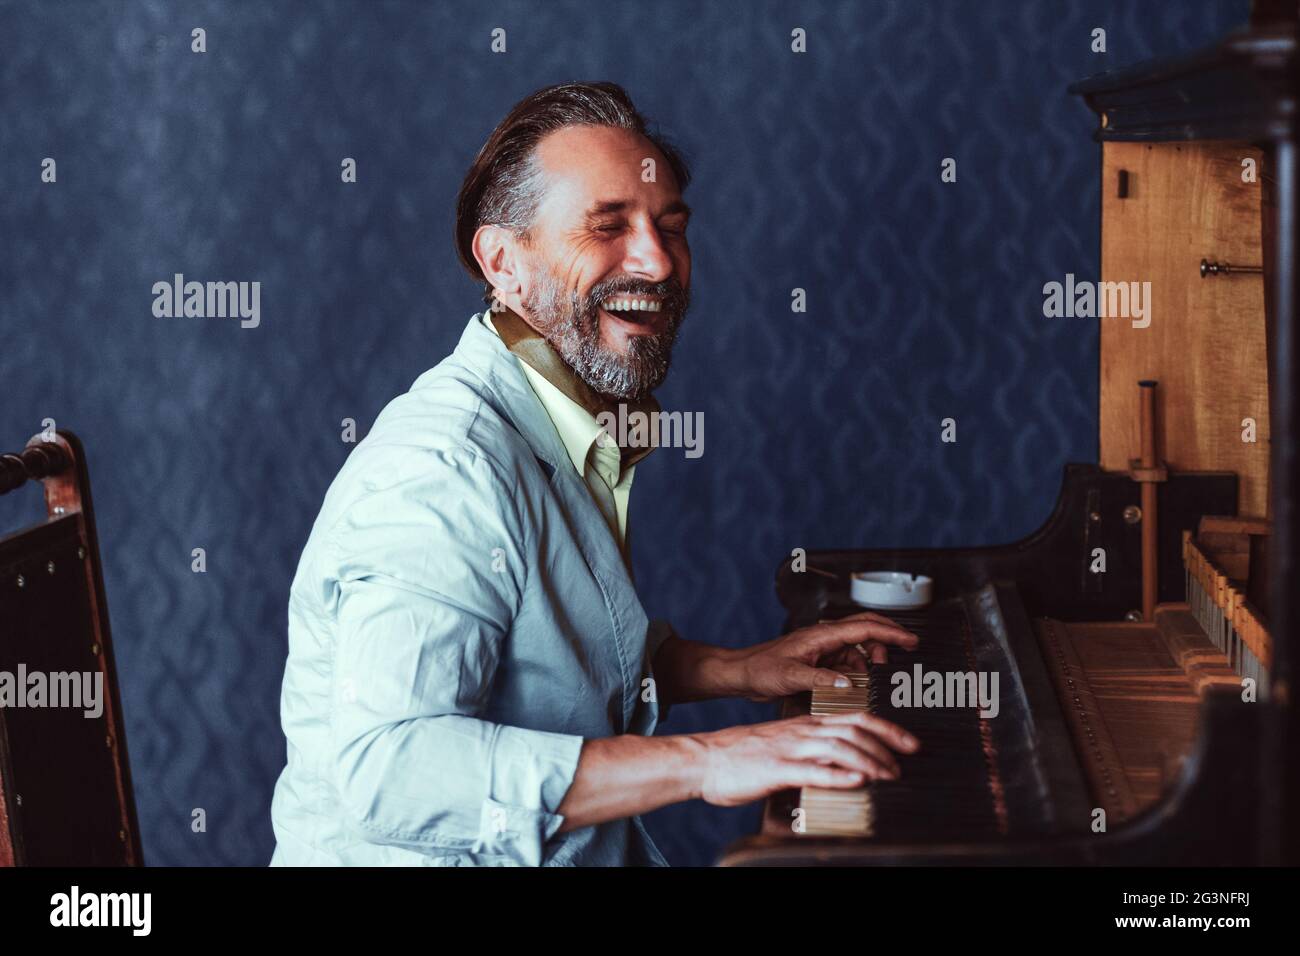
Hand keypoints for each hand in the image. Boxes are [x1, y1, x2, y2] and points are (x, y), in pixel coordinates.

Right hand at [690, 712, 920, 806]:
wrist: (704, 759)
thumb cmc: (741, 756)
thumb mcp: (783, 745)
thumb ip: (811, 750)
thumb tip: (840, 762)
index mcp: (804, 724)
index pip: (854, 718)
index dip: (886, 728)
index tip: (909, 742)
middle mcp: (801, 732)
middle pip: (853, 728)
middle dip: (886, 743)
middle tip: (907, 760)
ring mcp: (790, 749)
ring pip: (839, 747)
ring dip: (869, 761)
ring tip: (889, 774)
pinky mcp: (777, 769)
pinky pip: (812, 771)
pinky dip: (838, 775)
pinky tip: (857, 781)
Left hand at [735, 611, 918, 700]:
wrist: (742, 675)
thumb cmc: (760, 669)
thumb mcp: (790, 675)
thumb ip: (821, 680)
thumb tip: (849, 684)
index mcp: (820, 635)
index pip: (864, 628)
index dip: (891, 633)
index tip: (911, 640)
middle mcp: (824, 639)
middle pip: (866, 631)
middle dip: (888, 639)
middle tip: (908, 649)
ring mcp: (822, 650)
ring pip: (857, 652)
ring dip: (868, 666)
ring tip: (868, 683)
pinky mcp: (819, 663)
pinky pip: (846, 666)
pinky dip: (854, 676)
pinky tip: (851, 689)